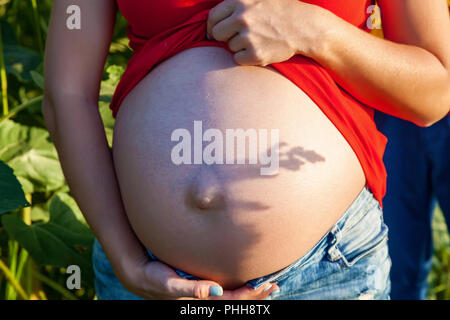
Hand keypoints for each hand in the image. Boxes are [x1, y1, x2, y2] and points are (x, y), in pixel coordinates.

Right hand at [116, 252, 278, 299]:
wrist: (140, 276)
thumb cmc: (155, 278)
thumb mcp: (170, 284)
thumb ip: (191, 288)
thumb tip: (216, 290)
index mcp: (202, 301)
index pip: (233, 301)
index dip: (251, 294)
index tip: (267, 285)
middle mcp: (206, 300)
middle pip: (237, 300)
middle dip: (257, 294)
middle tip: (275, 285)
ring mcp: (205, 294)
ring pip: (233, 296)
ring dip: (251, 292)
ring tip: (269, 285)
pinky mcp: (202, 286)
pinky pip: (226, 289)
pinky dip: (240, 286)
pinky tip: (247, 279)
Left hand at [207, 0, 331, 65]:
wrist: (304, 27)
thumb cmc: (281, 10)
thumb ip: (238, 3)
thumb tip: (213, 18)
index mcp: (240, 1)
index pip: (213, 16)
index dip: (212, 26)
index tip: (214, 32)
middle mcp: (242, 18)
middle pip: (217, 33)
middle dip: (225, 37)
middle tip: (238, 37)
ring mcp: (249, 37)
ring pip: (230, 47)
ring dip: (240, 46)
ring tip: (257, 39)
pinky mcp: (256, 54)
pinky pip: (238, 59)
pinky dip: (246, 57)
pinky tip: (259, 49)